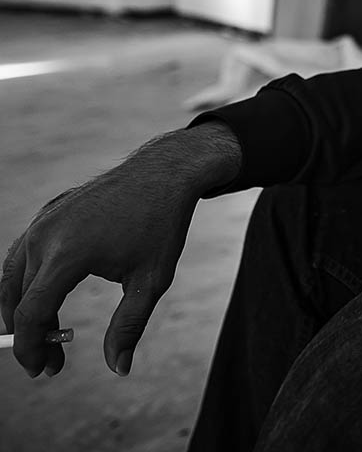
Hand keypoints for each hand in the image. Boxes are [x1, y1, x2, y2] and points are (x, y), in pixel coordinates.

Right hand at [0, 123, 240, 377]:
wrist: (162, 174)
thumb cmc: (161, 227)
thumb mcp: (151, 281)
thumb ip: (129, 326)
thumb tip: (119, 369)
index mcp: (68, 254)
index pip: (32, 312)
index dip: (31, 347)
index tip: (45, 371)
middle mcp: (45, 236)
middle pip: (19, 299)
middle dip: (31, 336)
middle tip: (52, 363)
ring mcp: (43, 221)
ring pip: (12, 276)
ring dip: (19, 310)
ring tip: (42, 337)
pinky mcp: (47, 214)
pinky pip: (22, 254)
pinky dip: (22, 282)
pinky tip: (37, 300)